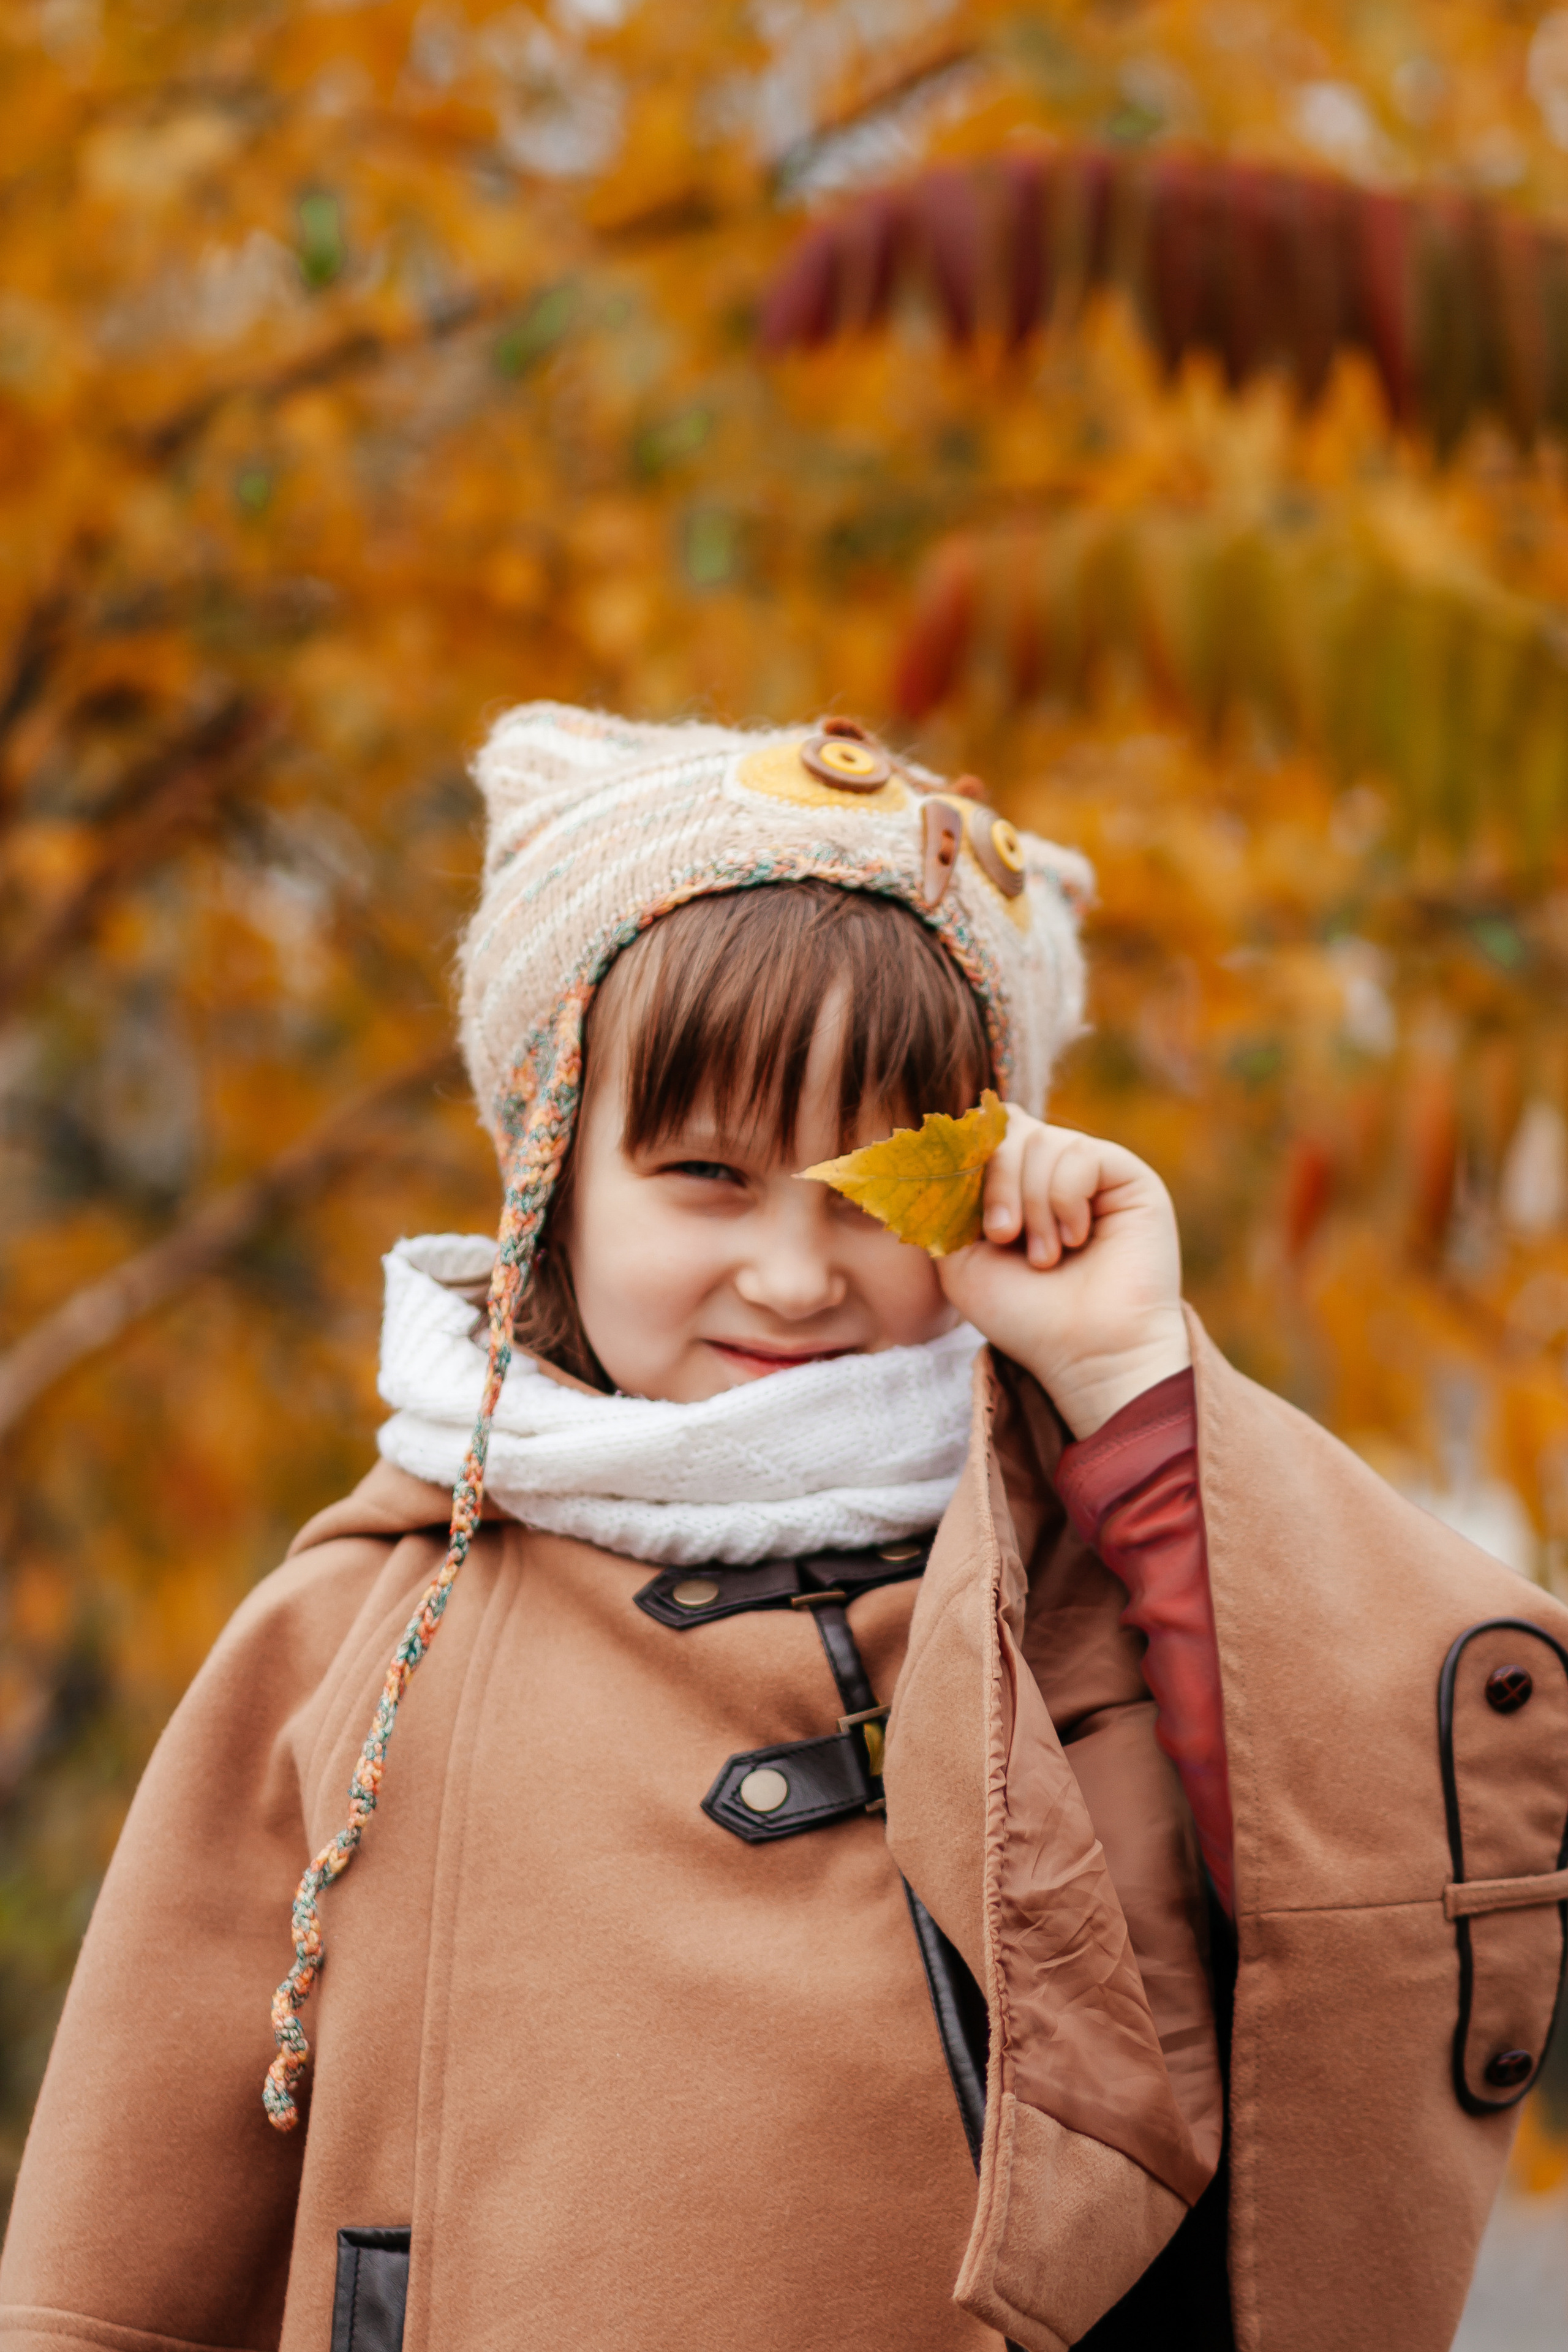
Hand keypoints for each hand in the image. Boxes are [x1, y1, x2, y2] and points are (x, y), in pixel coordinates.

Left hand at [937, 1108, 1190, 1437]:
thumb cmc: (1024, 1315)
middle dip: (995, 1182)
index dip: (967, 1160)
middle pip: (1008, 1130)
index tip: (971, 1217)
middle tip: (1001, 1236)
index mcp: (1015, 1188)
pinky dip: (1065, 1199)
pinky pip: (1080, 1153)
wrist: (1086, 1353)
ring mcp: (1092, 1173)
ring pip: (1042, 1140)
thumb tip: (946, 1144)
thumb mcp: (960, 1259)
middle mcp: (1053, 1173)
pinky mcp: (1129, 1177)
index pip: (983, 1135)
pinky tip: (1076, 1240)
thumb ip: (946, 1201)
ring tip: (1045, 1257)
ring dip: (1033, 1205)